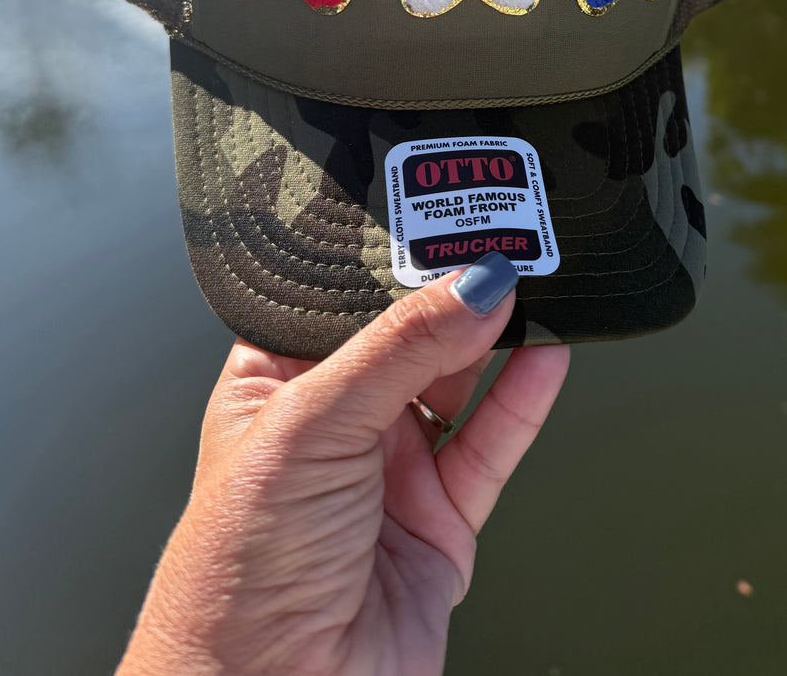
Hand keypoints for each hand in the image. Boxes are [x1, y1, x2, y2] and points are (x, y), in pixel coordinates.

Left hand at [116, 253, 569, 675]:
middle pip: (408, 335)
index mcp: (275, 382)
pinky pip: (490, 443)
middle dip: (451, 291)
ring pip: (457, 383)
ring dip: (496, 337)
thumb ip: (399, 351)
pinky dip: (524, 400)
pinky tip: (549, 356)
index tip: (438, 214)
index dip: (386, 256)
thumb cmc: (237, 574)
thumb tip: (474, 286)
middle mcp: (334, 421)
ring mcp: (390, 470)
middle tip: (499, 239)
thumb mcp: (310, 428)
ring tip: (536, 282)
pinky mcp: (439, 520)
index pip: (339, 296)